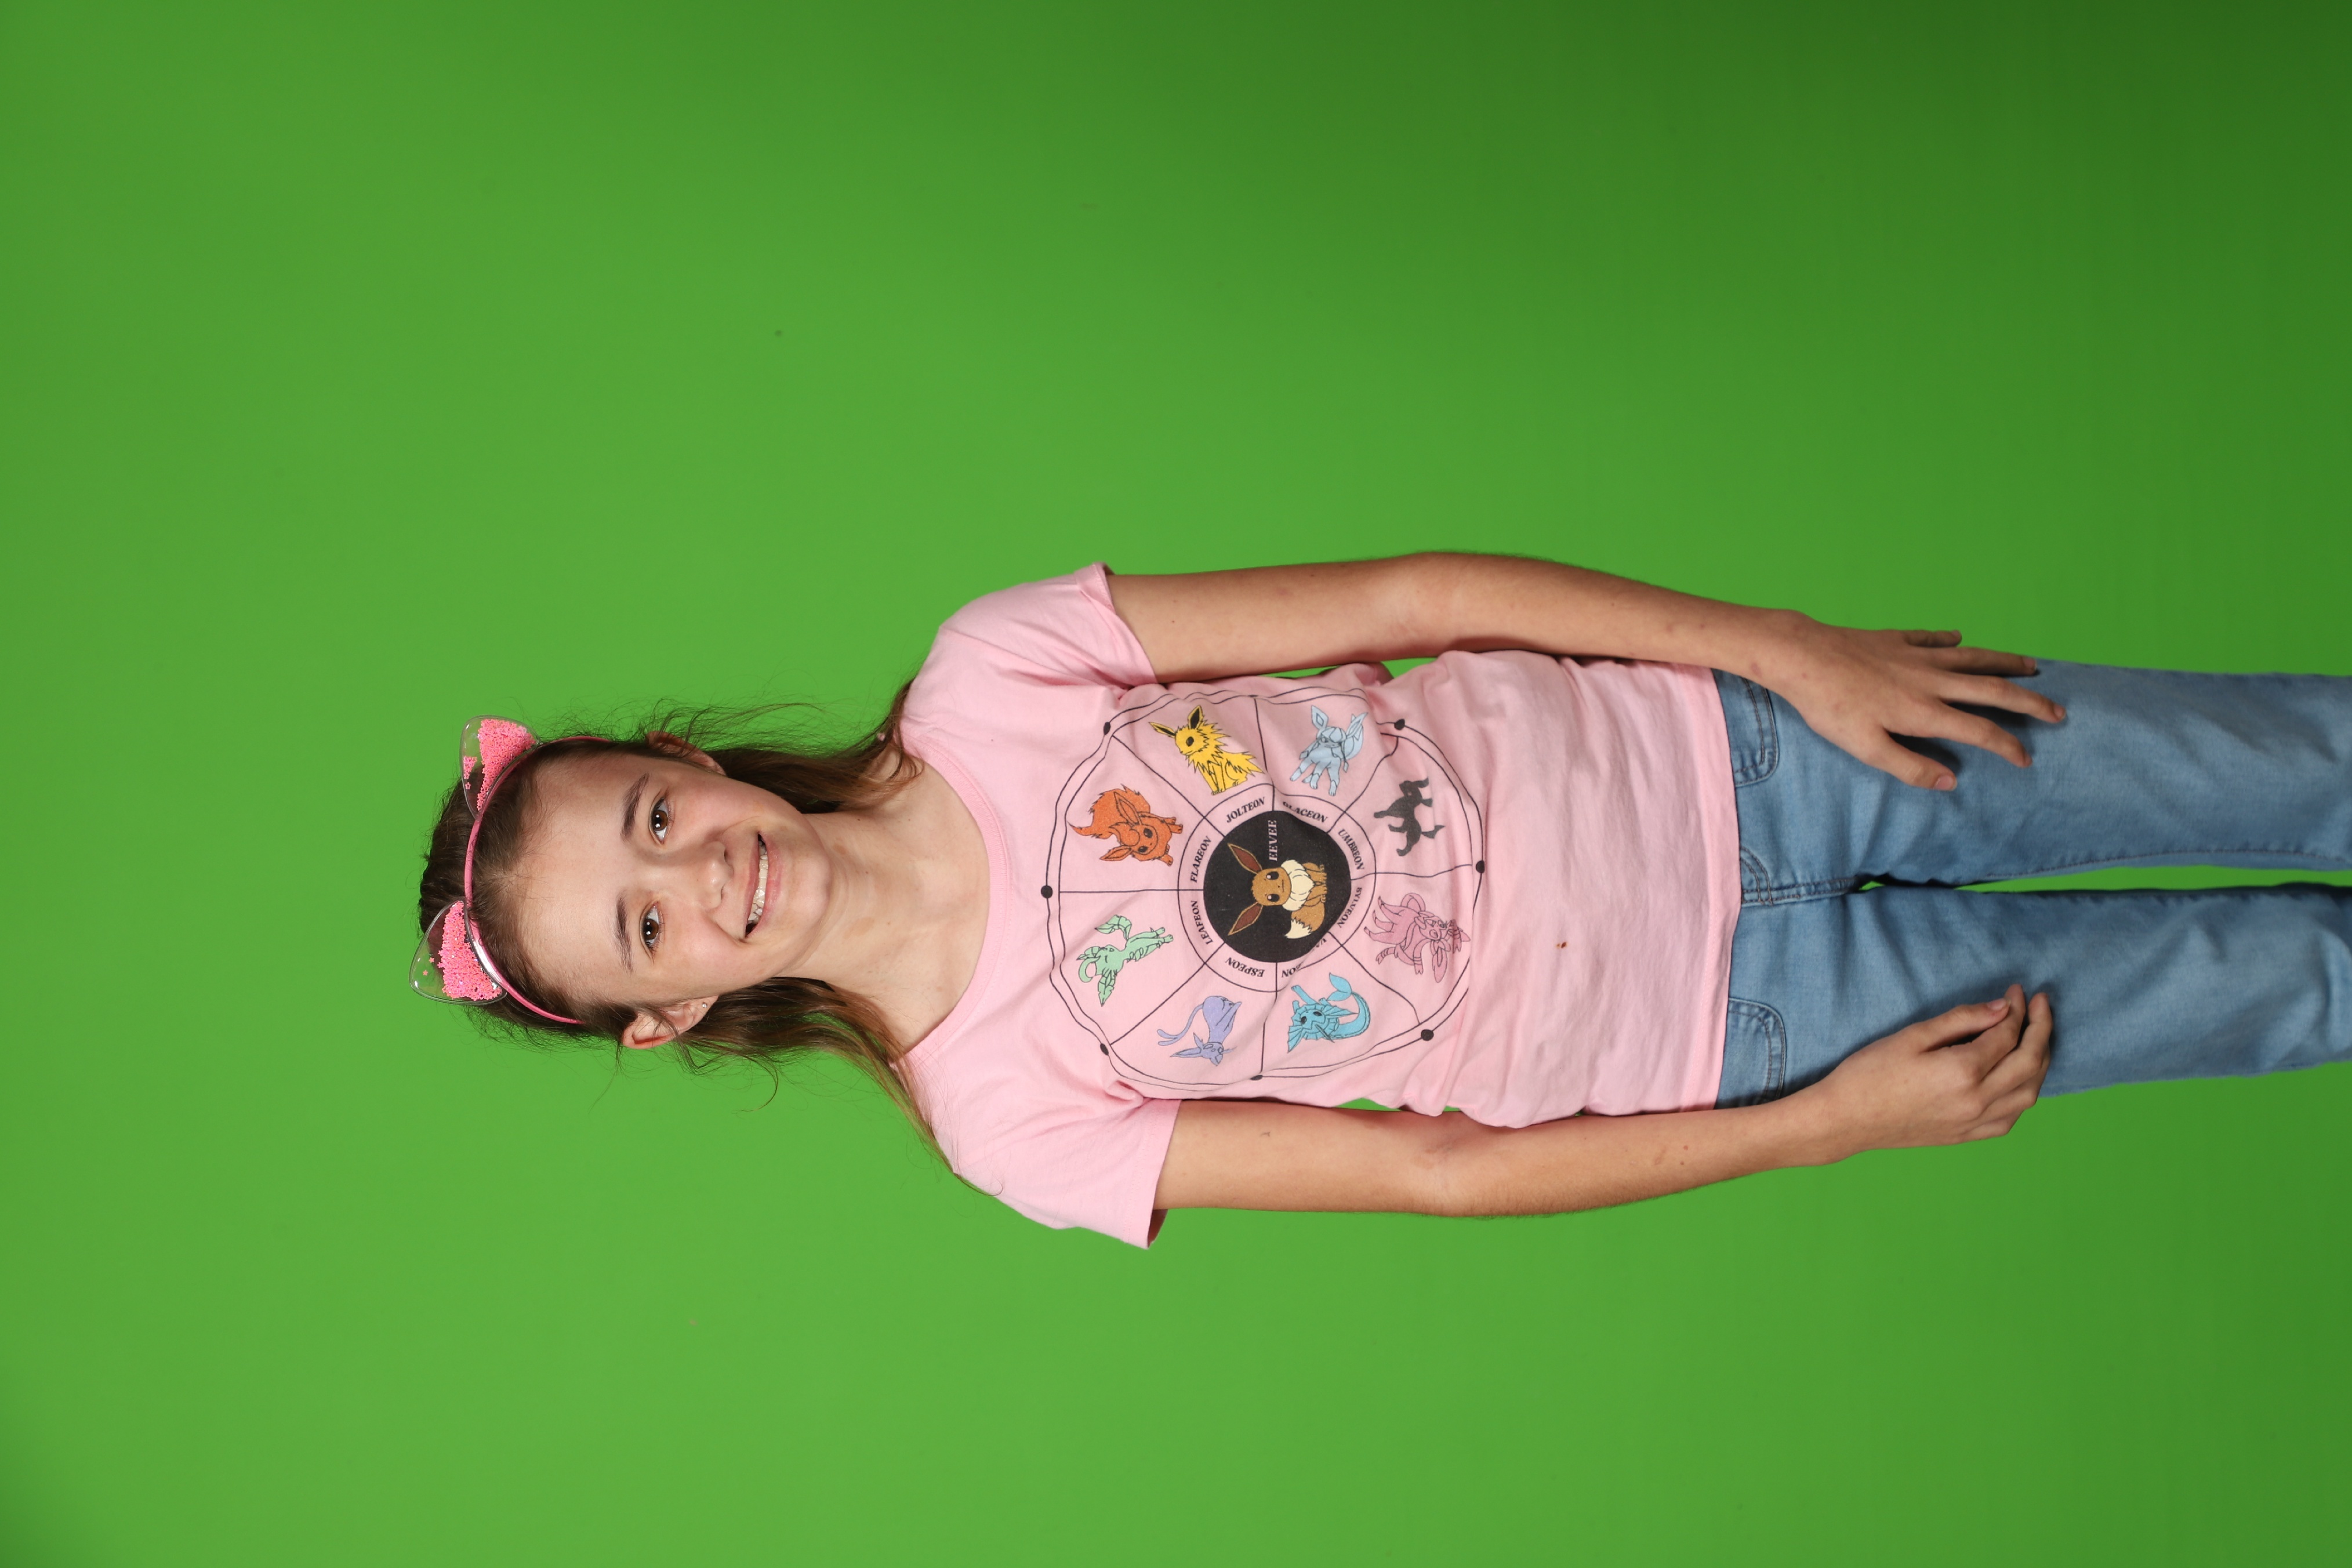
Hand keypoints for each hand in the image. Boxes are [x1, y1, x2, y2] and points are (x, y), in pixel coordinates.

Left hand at [1756, 617, 2065, 788]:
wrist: (1803, 656)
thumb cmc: (1830, 706)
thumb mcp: (1865, 748)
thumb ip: (1909, 766)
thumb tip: (1950, 781)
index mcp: (1925, 711)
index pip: (1981, 730)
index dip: (2008, 746)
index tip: (2027, 759)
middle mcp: (1929, 679)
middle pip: (1992, 689)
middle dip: (2030, 701)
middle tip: (2058, 710)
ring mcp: (1915, 655)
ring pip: (1972, 657)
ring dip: (2004, 661)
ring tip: (2031, 665)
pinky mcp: (1895, 639)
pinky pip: (1931, 637)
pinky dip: (1949, 639)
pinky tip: (1958, 637)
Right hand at [1804, 986, 2053, 1157]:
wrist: (1846, 1119)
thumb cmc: (1870, 1073)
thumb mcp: (1912, 1036)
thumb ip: (1961, 1020)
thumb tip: (2002, 1008)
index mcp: (1962, 1072)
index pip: (2008, 1035)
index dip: (2018, 1009)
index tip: (2015, 991)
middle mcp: (1977, 1101)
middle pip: (2030, 1062)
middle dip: (2041, 1029)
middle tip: (2039, 1005)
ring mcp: (1975, 1123)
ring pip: (2029, 1093)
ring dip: (2040, 1061)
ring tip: (2035, 1037)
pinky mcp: (1969, 1136)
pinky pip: (2012, 1116)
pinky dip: (2025, 1092)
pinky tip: (2018, 1076)